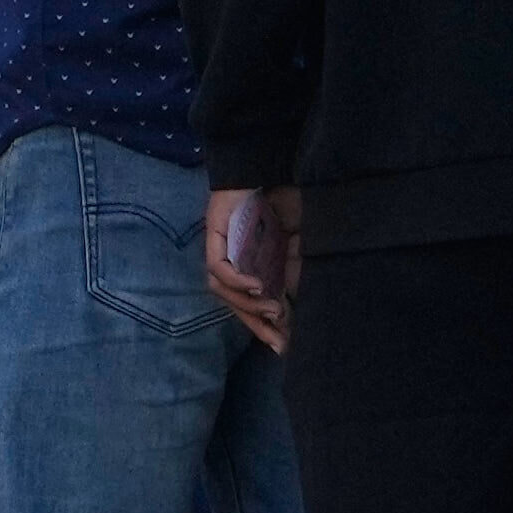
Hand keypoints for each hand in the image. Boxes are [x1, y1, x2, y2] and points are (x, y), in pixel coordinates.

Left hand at [203, 185, 298, 348]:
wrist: (272, 166)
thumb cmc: (287, 204)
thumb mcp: (297, 248)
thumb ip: (293, 276)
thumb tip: (295, 310)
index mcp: (250, 265)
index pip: (250, 304)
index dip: (264, 327)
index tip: (283, 346)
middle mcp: (231, 261)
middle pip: (235, 303)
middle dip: (255, 324)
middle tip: (278, 340)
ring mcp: (220, 249)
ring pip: (223, 290)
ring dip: (247, 304)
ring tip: (272, 310)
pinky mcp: (214, 235)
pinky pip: (218, 268)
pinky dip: (237, 280)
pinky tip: (256, 286)